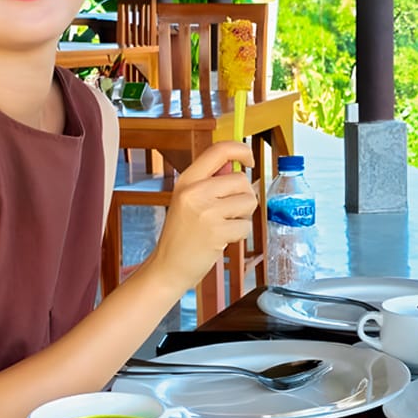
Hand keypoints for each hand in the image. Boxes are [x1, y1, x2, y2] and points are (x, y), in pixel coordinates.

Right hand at [150, 142, 256, 287]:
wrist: (168, 266)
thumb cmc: (182, 234)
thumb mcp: (188, 200)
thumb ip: (211, 182)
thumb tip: (239, 166)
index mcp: (187, 180)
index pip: (219, 150)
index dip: (241, 150)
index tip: (249, 160)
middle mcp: (195, 191)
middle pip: (241, 180)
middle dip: (244, 196)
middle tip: (229, 212)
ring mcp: (206, 211)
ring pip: (249, 201)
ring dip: (243, 215)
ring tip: (224, 225)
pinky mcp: (217, 232)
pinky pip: (246, 225)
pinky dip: (240, 234)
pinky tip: (222, 239)